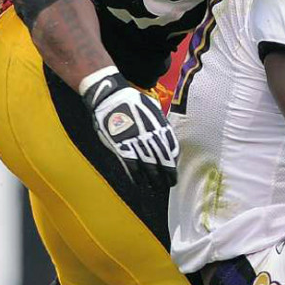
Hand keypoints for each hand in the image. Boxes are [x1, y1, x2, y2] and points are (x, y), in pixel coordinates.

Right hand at [83, 69, 178, 188]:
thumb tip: (165, 137)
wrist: (110, 96)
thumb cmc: (131, 101)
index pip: (171, 148)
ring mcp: (135, 141)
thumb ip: (159, 124)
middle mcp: (149, 135)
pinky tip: (140, 183)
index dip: (173, 162)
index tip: (174, 170)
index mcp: (159, 125)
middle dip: (167, 174)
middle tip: (170, 184)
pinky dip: (136, 176)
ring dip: (153, 179)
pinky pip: (131, 165)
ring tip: (157, 188)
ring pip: (148, 165)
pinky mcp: (121, 146)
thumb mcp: (151, 108)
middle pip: (162, 160)